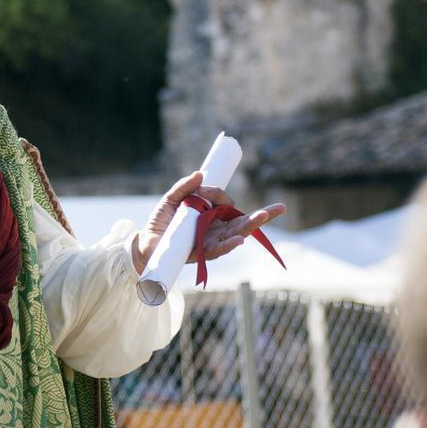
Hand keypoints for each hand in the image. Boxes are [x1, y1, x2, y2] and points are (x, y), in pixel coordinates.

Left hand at [132, 172, 286, 273]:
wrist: (145, 243)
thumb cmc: (161, 222)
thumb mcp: (171, 199)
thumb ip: (184, 187)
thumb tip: (200, 174)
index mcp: (212, 216)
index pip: (225, 203)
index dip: (218, 194)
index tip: (204, 190)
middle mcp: (216, 229)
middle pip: (242, 222)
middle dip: (263, 215)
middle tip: (281, 208)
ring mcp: (211, 242)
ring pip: (235, 234)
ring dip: (250, 226)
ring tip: (265, 216)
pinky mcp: (201, 254)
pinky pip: (217, 250)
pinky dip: (228, 245)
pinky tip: (239, 239)